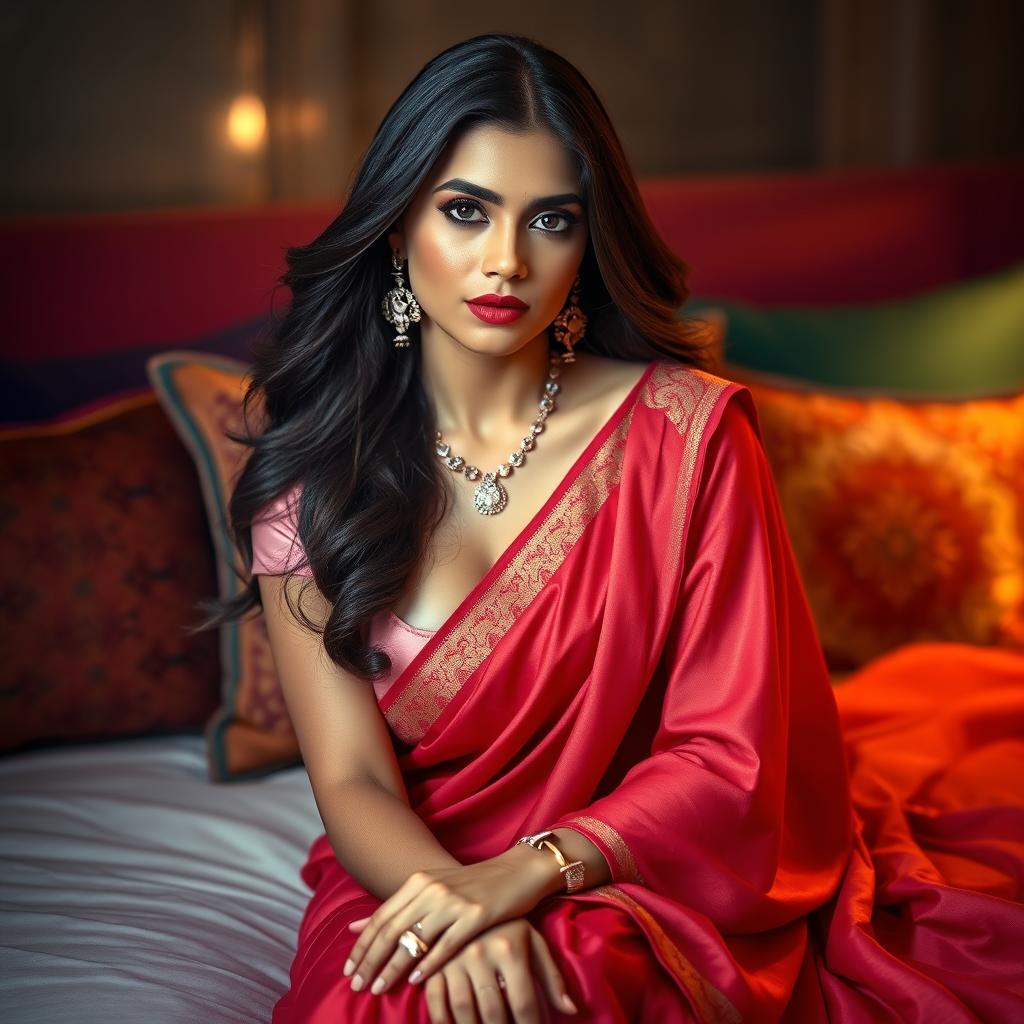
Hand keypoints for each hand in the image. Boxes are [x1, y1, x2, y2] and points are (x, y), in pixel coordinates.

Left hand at [344, 847, 559, 995]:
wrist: (517, 870)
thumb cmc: (473, 884)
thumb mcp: (432, 887)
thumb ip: (397, 907)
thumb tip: (354, 926)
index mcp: (419, 881)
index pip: (381, 917)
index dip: (361, 946)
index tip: (348, 970)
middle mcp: (432, 888)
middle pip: (391, 930)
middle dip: (370, 960)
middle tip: (356, 986)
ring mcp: (454, 901)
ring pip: (415, 940)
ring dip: (392, 967)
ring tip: (378, 988)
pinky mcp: (476, 914)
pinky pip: (446, 945)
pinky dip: (428, 965)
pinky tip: (416, 981)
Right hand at [422, 918, 577, 1023]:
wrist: (475, 891)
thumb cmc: (510, 923)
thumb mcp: (532, 942)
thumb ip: (552, 977)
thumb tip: (571, 1010)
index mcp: (509, 949)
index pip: (524, 1003)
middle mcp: (480, 953)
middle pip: (493, 1012)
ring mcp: (454, 958)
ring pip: (463, 1009)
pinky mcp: (435, 960)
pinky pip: (436, 999)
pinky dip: (443, 1019)